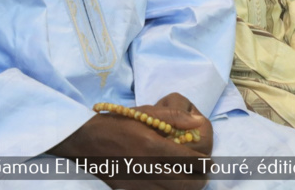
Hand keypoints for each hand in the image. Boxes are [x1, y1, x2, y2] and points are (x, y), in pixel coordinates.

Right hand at [48, 98, 209, 188]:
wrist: (87, 140)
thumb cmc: (119, 123)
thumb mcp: (146, 112)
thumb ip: (174, 116)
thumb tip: (198, 122)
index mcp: (153, 147)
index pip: (190, 161)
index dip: (204, 163)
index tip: (208, 161)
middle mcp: (148, 169)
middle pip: (186, 184)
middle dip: (199, 179)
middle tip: (202, 173)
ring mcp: (139, 183)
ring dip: (185, 187)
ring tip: (187, 178)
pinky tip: (168, 182)